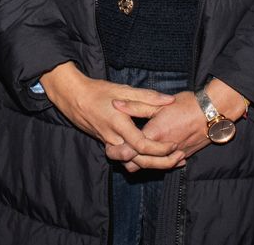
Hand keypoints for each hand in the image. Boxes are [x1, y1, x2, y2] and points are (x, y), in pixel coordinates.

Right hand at [40, 62, 181, 167]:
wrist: (73, 97)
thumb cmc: (98, 91)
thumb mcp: (124, 90)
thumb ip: (147, 97)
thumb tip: (169, 101)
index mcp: (119, 124)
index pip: (142, 145)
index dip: (160, 148)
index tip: (174, 144)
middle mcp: (113, 139)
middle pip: (139, 160)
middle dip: (161, 163)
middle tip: (179, 157)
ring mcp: (109, 144)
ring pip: (132, 162)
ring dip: (152, 164)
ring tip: (171, 160)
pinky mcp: (107, 144)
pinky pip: (126, 157)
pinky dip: (140, 158)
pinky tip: (152, 154)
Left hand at [124, 78, 247, 171]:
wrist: (212, 112)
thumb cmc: (186, 105)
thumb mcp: (158, 103)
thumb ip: (135, 107)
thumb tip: (115, 104)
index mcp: (153, 135)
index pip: (128, 153)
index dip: (117, 151)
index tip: (112, 144)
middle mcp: (162, 150)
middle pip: (137, 166)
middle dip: (127, 160)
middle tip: (121, 148)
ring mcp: (174, 156)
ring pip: (151, 168)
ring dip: (143, 161)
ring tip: (136, 148)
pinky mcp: (184, 157)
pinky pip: (166, 166)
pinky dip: (159, 161)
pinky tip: (155, 150)